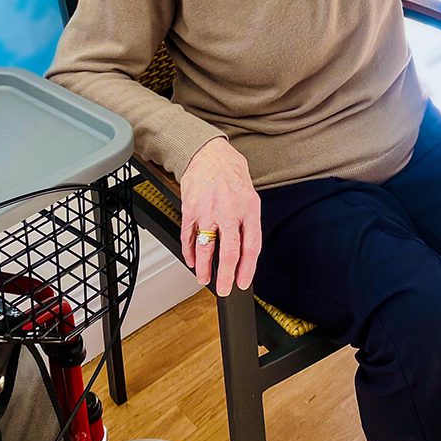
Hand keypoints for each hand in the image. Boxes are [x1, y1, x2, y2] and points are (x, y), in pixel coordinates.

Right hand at [179, 136, 261, 295]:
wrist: (208, 151)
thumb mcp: (249, 191)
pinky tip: (191, 259)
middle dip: (226, 276)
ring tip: (204, 278)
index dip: (247, 268)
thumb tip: (245, 247)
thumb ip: (247, 218)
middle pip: (229, 252)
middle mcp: (229, 210)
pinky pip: (189, 236)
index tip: (242, 281)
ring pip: (206, 248)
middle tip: (224, 289)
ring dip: (204, 268)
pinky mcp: (190, 208)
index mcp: (249, 207)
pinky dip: (189, 251)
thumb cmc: (231, 170)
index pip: (251, 245)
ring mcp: (208, 210)